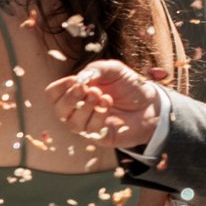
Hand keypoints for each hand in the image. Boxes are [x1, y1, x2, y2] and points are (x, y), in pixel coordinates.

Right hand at [47, 58, 163, 151]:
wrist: (151, 104)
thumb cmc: (130, 86)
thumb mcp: (113, 69)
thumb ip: (96, 69)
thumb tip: (80, 78)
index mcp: (76, 93)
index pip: (53, 94)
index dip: (60, 87)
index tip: (76, 80)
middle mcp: (77, 110)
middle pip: (58, 109)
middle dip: (70, 98)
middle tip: (86, 88)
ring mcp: (87, 125)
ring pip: (72, 122)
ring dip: (85, 107)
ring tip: (102, 95)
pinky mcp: (99, 136)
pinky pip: (90, 129)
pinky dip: (97, 115)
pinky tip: (108, 103)